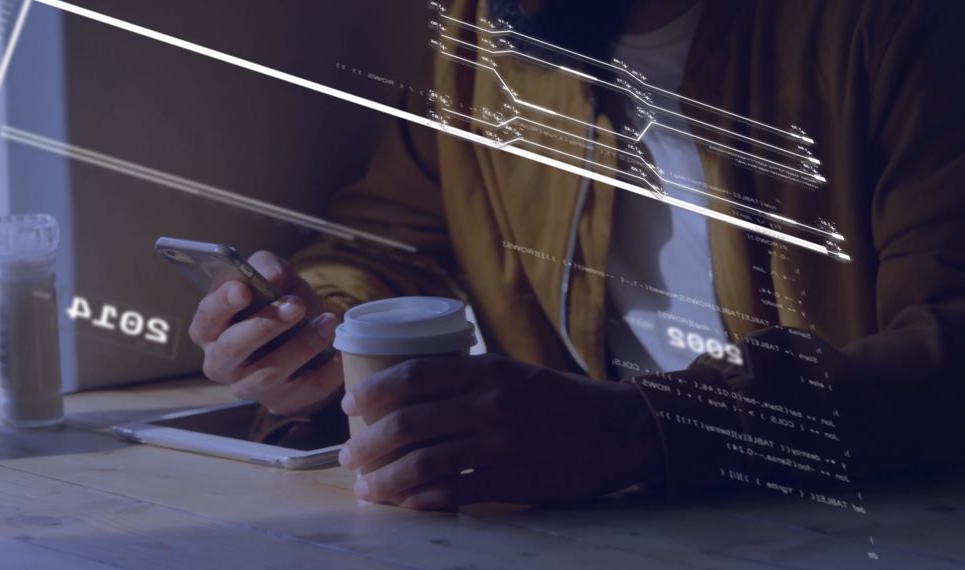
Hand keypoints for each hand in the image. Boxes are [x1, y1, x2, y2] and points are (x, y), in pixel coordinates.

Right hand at [189, 250, 342, 415]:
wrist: (305, 331)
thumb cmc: (278, 300)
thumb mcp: (272, 274)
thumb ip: (266, 266)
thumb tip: (272, 277)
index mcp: (209, 328)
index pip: (207, 318)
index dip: (223, 304)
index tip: (244, 290)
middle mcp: (221, 362)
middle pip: (233, 349)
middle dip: (266, 325)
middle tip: (296, 305)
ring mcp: (248, 386)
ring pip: (269, 373)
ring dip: (302, 346)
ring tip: (327, 323)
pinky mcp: (280, 401)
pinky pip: (303, 392)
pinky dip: (324, 373)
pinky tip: (338, 352)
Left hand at [338, 353, 663, 508]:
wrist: (618, 429)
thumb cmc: (558, 400)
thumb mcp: (512, 373)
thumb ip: (466, 380)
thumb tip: (407, 395)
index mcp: (487, 370)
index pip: (414, 374)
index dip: (373, 390)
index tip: (348, 405)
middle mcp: (491, 403)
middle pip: (408, 422)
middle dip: (366, 444)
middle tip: (346, 457)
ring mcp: (504, 443)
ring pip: (424, 463)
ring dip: (385, 480)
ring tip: (366, 488)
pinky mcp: (518, 480)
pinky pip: (457, 493)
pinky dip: (423, 501)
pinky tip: (406, 505)